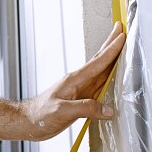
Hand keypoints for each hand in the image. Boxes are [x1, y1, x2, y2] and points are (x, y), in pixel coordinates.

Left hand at [22, 22, 124, 140]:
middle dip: (111, 45)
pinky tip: (114, 76)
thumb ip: (85, 109)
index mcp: (74, 80)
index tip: (122, 37)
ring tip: (121, 47)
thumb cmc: (41, 115)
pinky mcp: (81, 98)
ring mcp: (80, 89)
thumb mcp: (62, 111)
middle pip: (100, 61)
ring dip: (112, 59)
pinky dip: (109, 77)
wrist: (29, 122)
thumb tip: (109, 110)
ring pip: (101, 71)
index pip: (97, 62)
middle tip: (121, 29)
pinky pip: (99, 85)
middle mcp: (79, 81)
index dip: (111, 50)